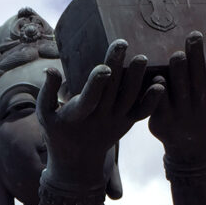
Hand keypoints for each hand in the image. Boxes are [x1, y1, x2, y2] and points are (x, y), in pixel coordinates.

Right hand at [38, 39, 158, 185]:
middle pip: (111, 92)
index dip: (96, 84)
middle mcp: (98, 119)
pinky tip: (161, 82)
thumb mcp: (45, 115)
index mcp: (76, 116)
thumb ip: (46, 92)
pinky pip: (142, 112)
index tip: (103, 67)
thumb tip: (50, 69)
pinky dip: (153, 100)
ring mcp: (115, 122)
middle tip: (122, 43)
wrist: (78, 161)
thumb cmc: (58, 131)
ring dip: (137, 79)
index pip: (89, 99)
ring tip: (142, 57)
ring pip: (129, 100)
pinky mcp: (126, 123)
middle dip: (117, 68)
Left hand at [148, 32, 205, 163]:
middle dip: (196, 52)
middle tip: (193, 36)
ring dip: (178, 64)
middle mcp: (202, 109)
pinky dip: (158, 84)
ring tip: (178, 53)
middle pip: (198, 74)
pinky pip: (158, 98)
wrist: (193, 149)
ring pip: (178, 83)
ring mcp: (181, 116)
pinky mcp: (161, 121)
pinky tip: (158, 73)